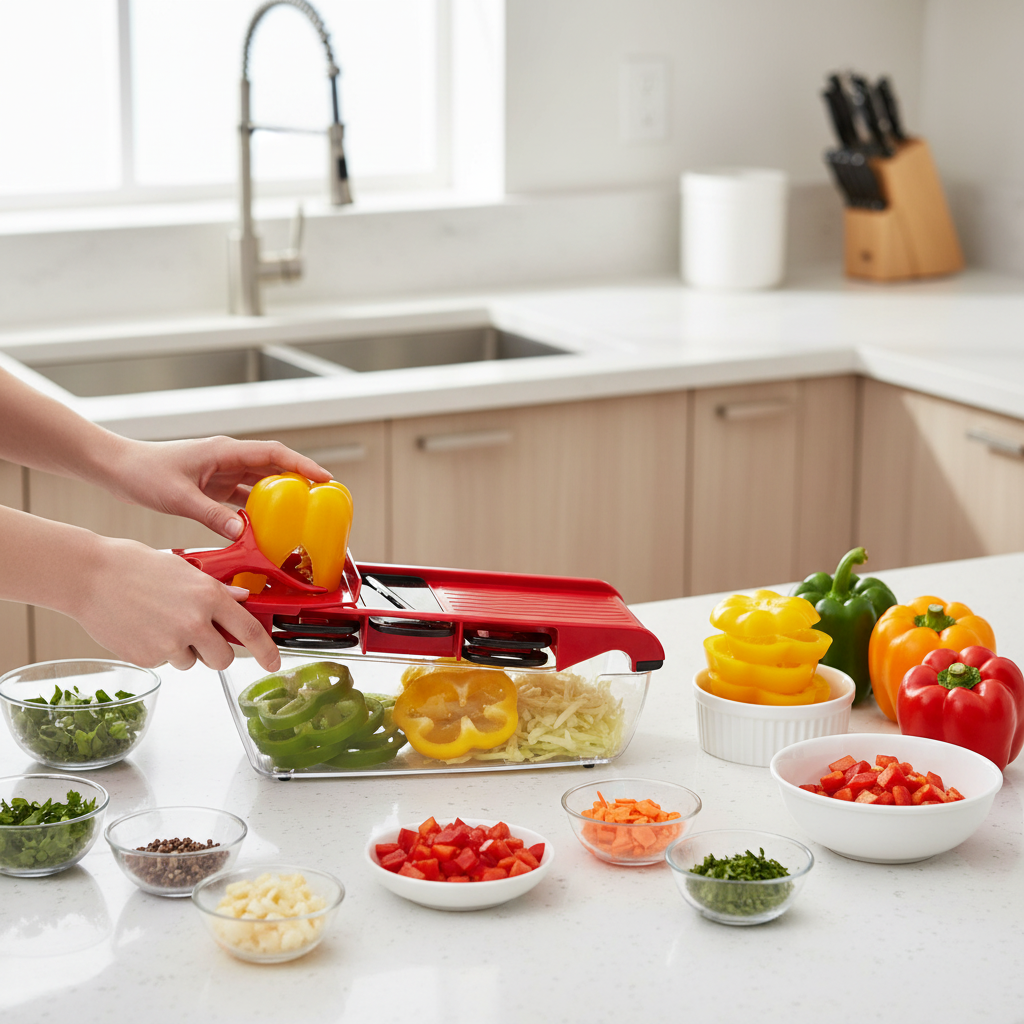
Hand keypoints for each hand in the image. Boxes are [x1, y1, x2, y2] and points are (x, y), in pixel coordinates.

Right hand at [73, 537, 281, 671]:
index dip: (266, 651)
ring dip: (183, 649)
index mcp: (209, 596)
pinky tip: (143, 627)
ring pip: (192, 661)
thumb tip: (243, 598)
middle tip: (200, 636)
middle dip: (217, 652)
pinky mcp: (147, 657)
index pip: (250, 631)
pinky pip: (165, 662)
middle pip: (224, 658)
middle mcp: (194, 622)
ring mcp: (170, 642)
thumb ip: (217, 590)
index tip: (274, 662)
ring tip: (160, 622)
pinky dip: (158, 651)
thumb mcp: (186, 571)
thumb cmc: (135, 567)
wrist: (90, 576)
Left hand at [102, 436, 330, 540]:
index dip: (303, 465)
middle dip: (300, 481)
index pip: (274, 454)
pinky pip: (243, 497)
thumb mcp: (179, 497)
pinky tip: (264, 526)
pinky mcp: (213, 486)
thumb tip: (242, 532)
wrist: (117, 469)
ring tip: (300, 515)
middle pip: (274, 467)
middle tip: (322, 500)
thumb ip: (211, 515)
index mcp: (225, 451)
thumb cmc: (144, 472)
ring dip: (280, 497)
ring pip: (261, 483)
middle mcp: (227, 459)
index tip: (324, 479)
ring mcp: (221, 472)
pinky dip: (257, 510)